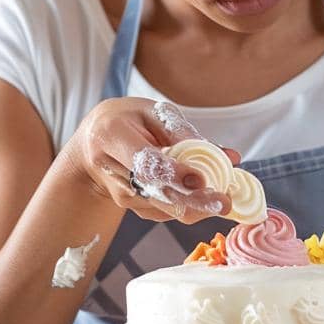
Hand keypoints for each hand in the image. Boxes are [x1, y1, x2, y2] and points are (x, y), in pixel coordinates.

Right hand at [62, 97, 241, 223]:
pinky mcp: (129, 205)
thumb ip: (187, 133)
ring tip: (222, 199)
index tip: (200, 180)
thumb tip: (229, 157)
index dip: (173, 173)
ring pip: (163, 207)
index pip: (144, 160)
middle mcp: (110, 168)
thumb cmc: (130, 120)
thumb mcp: (154, 113)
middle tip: (224, 203)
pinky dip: (188, 206)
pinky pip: (164, 210)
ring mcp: (118, 192)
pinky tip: (205, 197)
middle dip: (193, 201)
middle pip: (155, 192)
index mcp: (112, 135)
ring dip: (197, 206)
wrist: (93, 142)